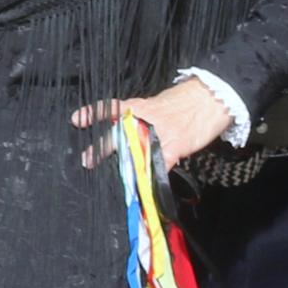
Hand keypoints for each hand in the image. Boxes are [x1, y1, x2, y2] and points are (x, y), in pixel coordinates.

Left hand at [73, 81, 232, 167]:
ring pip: (134, 154)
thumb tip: (128, 130)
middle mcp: (143, 120)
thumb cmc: (184, 101)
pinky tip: (142, 188)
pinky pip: (157, 167)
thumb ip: (140, 116)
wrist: (210, 98)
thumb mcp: (157, 103)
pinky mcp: (173, 147)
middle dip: (101, 149)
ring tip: (117, 180)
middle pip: (116, 135)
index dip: (93, 113)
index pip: (110, 108)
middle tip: (87, 160)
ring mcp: (157, 135)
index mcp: (138, 106)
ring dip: (125, 169)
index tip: (77, 119)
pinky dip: (150, 179)